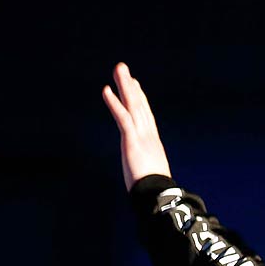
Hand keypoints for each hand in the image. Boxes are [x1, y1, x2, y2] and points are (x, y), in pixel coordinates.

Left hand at [101, 62, 172, 191]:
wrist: (157, 196)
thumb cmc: (154, 191)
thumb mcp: (151, 176)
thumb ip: (147, 170)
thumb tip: (146, 177)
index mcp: (152, 143)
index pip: (145, 116)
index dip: (140, 99)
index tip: (135, 85)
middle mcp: (148, 135)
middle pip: (139, 105)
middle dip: (131, 86)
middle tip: (124, 69)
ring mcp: (141, 136)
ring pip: (133, 105)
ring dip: (124, 86)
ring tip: (118, 69)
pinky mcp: (132, 140)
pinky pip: (122, 117)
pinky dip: (114, 102)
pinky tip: (107, 89)